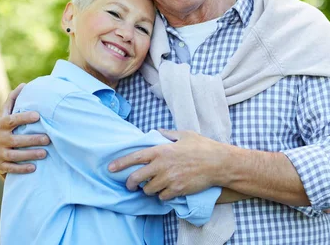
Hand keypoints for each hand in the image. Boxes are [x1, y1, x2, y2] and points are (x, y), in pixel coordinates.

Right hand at [0, 83, 49, 175]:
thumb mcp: (4, 114)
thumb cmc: (2, 128)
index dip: (24, 117)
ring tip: (45, 153)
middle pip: (16, 140)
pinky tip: (34, 167)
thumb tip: (24, 85)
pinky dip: (22, 169)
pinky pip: (11, 168)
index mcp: (1, 124)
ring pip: (14, 155)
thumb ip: (13, 100)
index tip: (38, 116)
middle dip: (32, 139)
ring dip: (30, 154)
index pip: (12, 120)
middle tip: (48, 138)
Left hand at [108, 129, 227, 200]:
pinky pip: (161, 197)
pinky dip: (162, 195)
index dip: (121, 163)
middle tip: (130, 184)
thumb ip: (168, 133)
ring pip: (148, 190)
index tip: (110, 168)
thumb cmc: (203, 147)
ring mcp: (169, 179)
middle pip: (136, 178)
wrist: (218, 163)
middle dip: (130, 183)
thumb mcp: (184, 134)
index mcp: (161, 150)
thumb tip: (157, 132)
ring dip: (149, 189)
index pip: (135, 157)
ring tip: (154, 185)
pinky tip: (167, 189)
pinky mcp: (177, 190)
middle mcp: (162, 166)